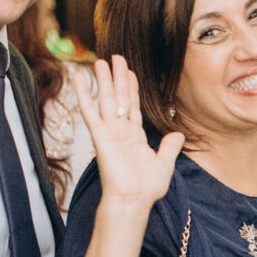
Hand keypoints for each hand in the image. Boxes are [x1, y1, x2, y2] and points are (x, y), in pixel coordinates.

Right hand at [77, 56, 182, 211]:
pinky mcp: (99, 136)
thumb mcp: (165, 164)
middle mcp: (121, 131)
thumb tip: (177, 134)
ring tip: (100, 61)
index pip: (133, 105)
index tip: (130, 71)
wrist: (134, 200)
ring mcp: (109, 132)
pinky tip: (79, 78)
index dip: (132, 88)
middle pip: (119, 97)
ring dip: (104, 80)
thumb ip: (169, 147)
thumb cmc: (146, 188)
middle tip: (116, 56)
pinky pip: (90, 111)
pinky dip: (84, 94)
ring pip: (106, 100)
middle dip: (118, 77)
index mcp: (135, 135)